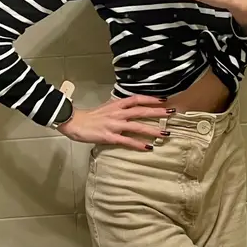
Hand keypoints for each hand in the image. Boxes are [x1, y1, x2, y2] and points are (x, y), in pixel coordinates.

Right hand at [56, 95, 174, 150]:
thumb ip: (119, 108)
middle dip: (158, 112)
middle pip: (141, 111)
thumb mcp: (107, 108)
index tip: (164, 100)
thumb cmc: (90, 117)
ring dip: (152, 130)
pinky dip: (138, 144)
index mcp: (117, 105)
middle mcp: (118, 113)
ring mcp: (114, 125)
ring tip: (165, 133)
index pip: (137, 99)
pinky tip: (148, 147)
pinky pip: (127, 141)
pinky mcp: (109, 137)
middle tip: (173, 113)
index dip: (151, 99)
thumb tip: (132, 109)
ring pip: (137, 126)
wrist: (74, 122)